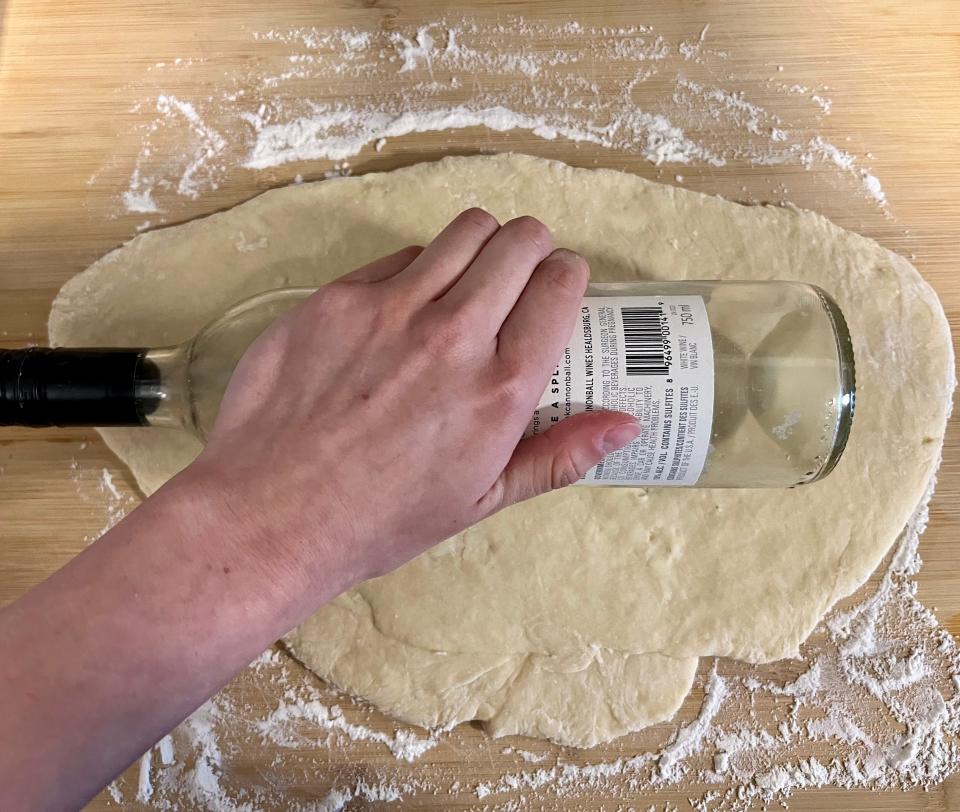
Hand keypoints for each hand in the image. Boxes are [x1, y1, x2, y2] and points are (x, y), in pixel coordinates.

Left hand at [196, 209, 639, 586]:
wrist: (269, 516)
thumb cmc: (379, 520)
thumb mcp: (481, 500)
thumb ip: (560, 455)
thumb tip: (627, 424)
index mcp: (499, 388)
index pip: (560, 284)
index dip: (565, 280)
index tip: (554, 293)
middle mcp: (452, 335)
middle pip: (519, 239)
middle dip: (530, 249)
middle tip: (515, 280)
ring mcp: (389, 309)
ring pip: (463, 230)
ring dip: (478, 246)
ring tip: (464, 284)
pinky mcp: (336, 298)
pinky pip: (396, 258)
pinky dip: (412, 273)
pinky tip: (398, 315)